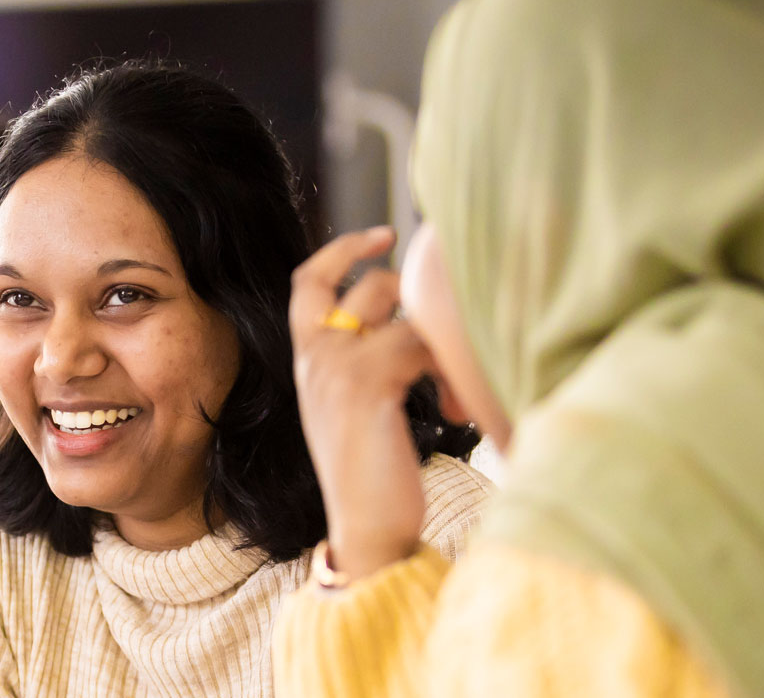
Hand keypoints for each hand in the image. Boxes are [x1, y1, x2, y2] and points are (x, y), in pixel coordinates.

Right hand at [289, 227, 432, 580]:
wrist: (364, 528)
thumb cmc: (372, 474)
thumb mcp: (357, 407)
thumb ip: (366, 361)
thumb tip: (414, 321)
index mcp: (307, 359)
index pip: (309, 280)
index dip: (345, 248)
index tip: (384, 235)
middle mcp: (313, 355)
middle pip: (368, 285)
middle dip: (415, 294)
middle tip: (443, 316)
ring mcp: (335, 366)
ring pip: (404, 314)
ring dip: (442, 343)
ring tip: (454, 388)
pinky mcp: (366, 383)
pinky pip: (420, 344)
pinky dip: (450, 372)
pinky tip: (456, 410)